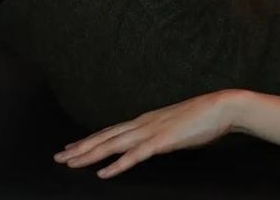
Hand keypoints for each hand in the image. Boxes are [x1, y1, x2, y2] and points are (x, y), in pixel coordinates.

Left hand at [53, 90, 236, 178]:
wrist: (220, 107)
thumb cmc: (200, 119)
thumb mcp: (174, 128)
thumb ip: (159, 135)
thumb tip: (151, 144)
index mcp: (143, 121)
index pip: (109, 132)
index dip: (89, 140)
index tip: (72, 147)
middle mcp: (140, 124)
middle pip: (104, 137)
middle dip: (80, 147)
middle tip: (59, 157)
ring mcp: (149, 131)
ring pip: (112, 145)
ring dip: (89, 154)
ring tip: (71, 162)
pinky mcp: (161, 141)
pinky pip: (135, 156)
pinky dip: (116, 165)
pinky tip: (103, 173)